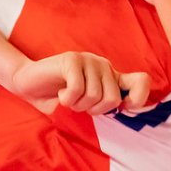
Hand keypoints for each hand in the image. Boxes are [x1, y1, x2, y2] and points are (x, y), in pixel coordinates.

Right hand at [11, 51, 150, 115]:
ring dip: (77, 105)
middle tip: (78, 105)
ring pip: (94, 95)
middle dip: (93, 110)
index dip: (138, 98)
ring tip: (67, 98)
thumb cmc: (58, 98)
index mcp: (111, 76)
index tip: (123, 108)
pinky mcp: (72, 59)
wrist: (28, 85)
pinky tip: (60, 94)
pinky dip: (67, 99)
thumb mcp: (86, 105)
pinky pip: (77, 89)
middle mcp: (104, 65)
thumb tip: (122, 111)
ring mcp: (88, 60)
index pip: (141, 81)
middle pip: (113, 99)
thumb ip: (104, 105)